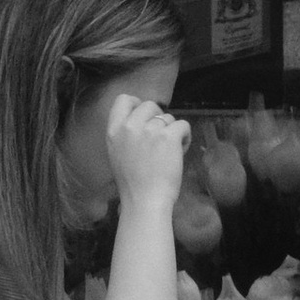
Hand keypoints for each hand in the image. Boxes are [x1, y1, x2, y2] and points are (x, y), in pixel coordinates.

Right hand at [101, 94, 187, 210]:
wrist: (144, 201)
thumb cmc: (133, 184)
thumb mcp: (118, 154)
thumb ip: (125, 135)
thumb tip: (142, 123)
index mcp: (114, 130)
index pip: (123, 99)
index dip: (137, 104)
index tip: (146, 117)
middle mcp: (130, 126)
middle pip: (150, 105)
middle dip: (159, 118)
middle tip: (162, 137)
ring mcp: (150, 129)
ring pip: (168, 117)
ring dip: (172, 132)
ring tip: (169, 152)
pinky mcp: (169, 136)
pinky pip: (183, 125)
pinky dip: (185, 137)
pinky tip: (180, 151)